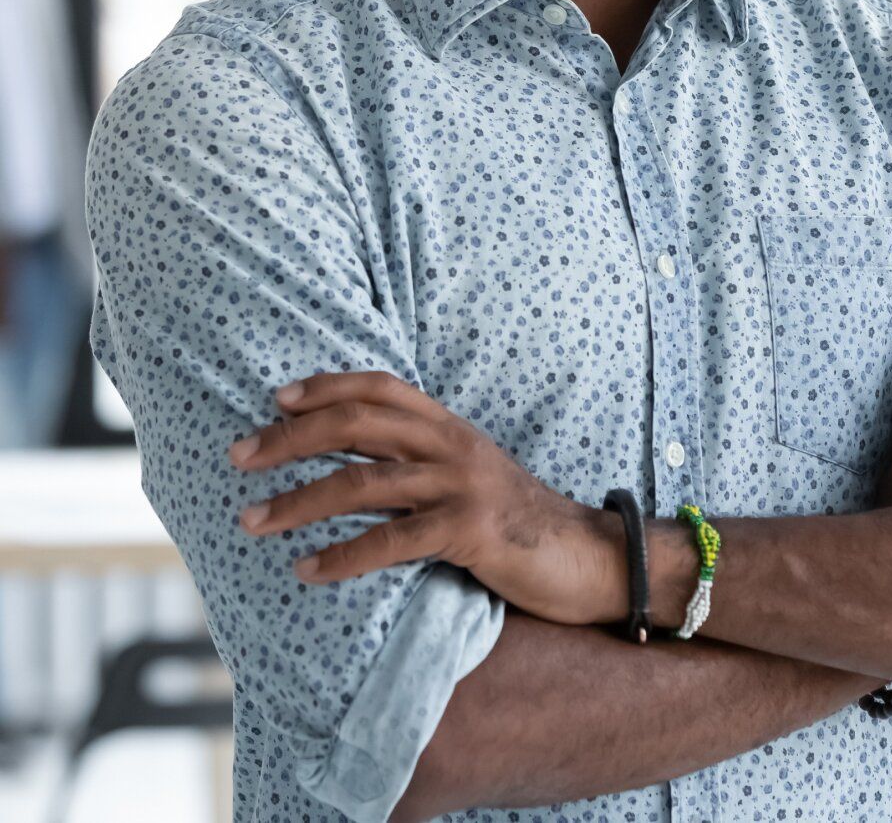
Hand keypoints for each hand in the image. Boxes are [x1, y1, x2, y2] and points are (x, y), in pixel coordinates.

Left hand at [227, 371, 617, 624]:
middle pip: (359, 424)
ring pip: (365, 484)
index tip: (275, 400)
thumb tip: (352, 468)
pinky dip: (343, 556)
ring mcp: (462, 486)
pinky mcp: (471, 532)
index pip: (380, 386)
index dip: (325, 387)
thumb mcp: (469, 477)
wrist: (588, 557)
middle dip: (290, 439)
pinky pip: (393, 541)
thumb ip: (420, 463)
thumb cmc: (517, 523)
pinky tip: (307, 571)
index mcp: (450, 426)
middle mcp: (453, 445)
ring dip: (300, 501)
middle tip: (238, 458)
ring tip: (253, 520)